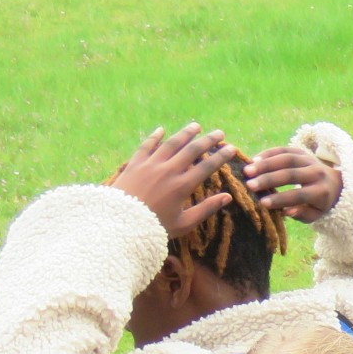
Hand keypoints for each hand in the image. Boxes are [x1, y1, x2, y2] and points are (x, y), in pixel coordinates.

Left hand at [110, 124, 238, 238]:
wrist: (120, 223)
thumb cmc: (155, 227)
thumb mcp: (184, 223)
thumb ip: (206, 209)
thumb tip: (227, 197)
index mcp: (182, 186)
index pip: (207, 166)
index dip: (221, 156)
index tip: (231, 149)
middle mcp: (168, 171)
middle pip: (191, 150)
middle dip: (208, 140)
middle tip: (219, 133)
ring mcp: (150, 165)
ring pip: (170, 144)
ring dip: (185, 133)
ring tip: (196, 126)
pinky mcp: (135, 164)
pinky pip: (146, 146)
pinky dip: (155, 136)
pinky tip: (162, 129)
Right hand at [244, 145, 342, 220]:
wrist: (334, 183)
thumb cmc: (319, 203)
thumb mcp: (315, 214)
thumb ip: (302, 214)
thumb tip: (286, 212)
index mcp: (322, 191)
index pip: (300, 195)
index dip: (281, 199)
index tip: (262, 203)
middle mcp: (317, 173)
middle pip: (292, 174)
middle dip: (269, 179)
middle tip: (250, 185)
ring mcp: (310, 159)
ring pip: (286, 158)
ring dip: (265, 164)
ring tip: (247, 171)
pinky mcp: (302, 151)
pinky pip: (284, 149)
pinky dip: (268, 153)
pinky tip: (254, 160)